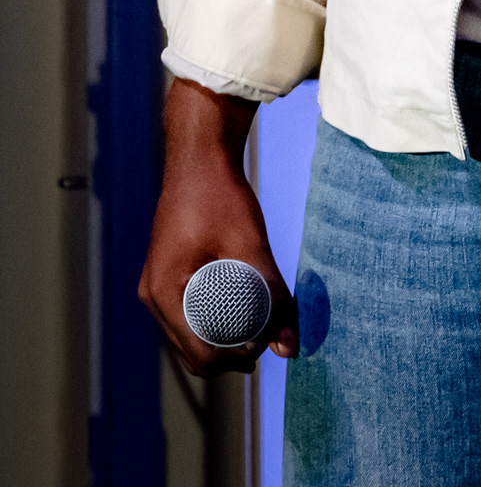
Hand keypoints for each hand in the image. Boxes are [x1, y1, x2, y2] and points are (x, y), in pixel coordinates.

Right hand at [139, 77, 297, 376]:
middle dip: (232, 354)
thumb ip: (272, 297)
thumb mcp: (251, 246)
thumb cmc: (221, 195)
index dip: (237, 360)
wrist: (200, 155)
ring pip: (189, 336)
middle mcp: (153, 296)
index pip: (200, 356)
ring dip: (222, 338)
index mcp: (164, 293)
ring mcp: (157, 285)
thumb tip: (291, 345)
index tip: (269, 342)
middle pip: (192, 352)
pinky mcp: (167, 273)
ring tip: (259, 323)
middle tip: (269, 336)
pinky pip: (187, 314)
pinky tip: (242, 305)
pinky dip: (213, 319)